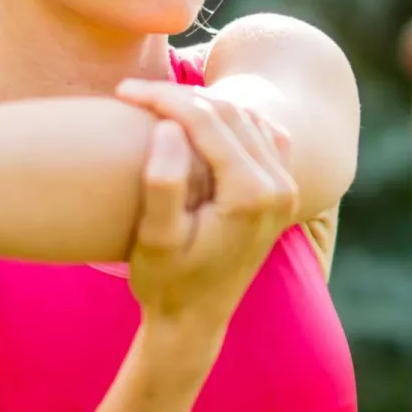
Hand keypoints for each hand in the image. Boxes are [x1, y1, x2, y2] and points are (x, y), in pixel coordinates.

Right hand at [113, 83, 299, 332]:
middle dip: (180, 96)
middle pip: (230, 114)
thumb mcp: (156, 241)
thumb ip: (162, 184)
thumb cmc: (166, 283)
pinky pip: (263, 134)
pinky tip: (196, 122)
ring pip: (247, 118)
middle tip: (133, 92)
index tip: (124, 91)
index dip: (164, 99)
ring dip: (202, 105)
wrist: (195, 320)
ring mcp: (286, 188)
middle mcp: (280, 187)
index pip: (208, 122)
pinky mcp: (282, 191)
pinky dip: (230, 119)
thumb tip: (168, 127)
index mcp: (252, 195)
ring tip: (155, 104)